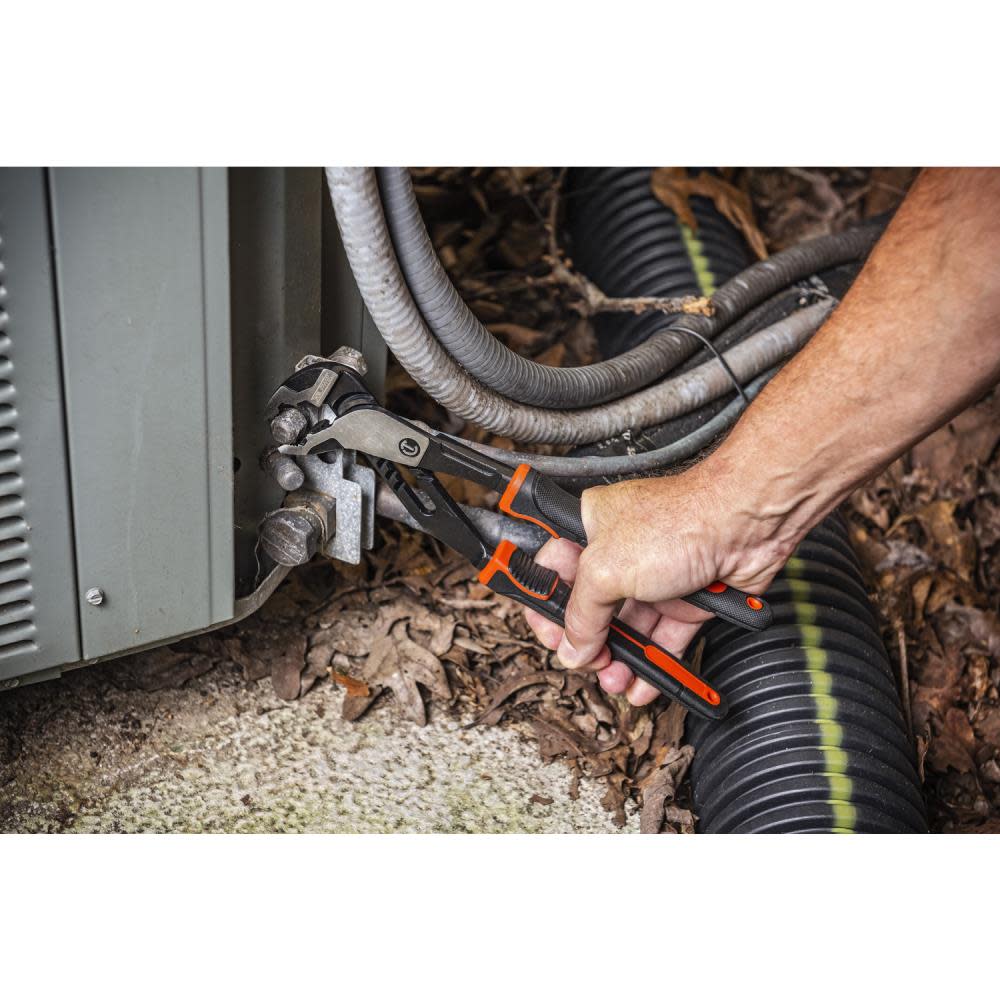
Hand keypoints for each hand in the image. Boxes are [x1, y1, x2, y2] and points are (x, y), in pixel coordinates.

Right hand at [522, 461, 793, 705]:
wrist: (747, 525)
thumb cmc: (681, 520)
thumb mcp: (606, 569)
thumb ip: (581, 613)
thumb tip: (571, 646)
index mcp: (591, 526)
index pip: (555, 569)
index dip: (547, 604)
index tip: (549, 634)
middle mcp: (622, 551)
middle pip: (592, 606)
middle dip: (587, 641)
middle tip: (585, 661)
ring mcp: (655, 577)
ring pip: (628, 628)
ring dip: (619, 659)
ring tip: (615, 678)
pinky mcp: (686, 600)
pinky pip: (662, 639)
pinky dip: (653, 664)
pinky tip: (642, 684)